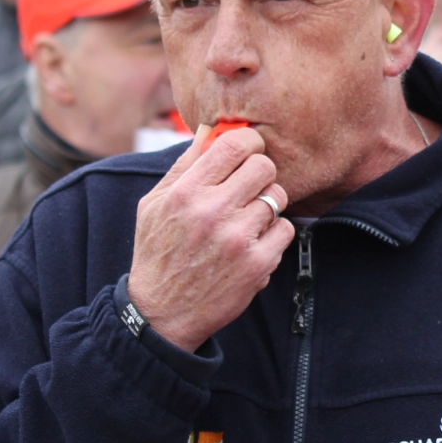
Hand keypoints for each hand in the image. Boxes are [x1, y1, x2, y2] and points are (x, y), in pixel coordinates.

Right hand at [128, 125, 294, 349]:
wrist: (162, 313)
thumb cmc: (159, 252)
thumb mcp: (156, 203)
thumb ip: (185, 165)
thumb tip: (211, 129)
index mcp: (186, 192)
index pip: (235, 145)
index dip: (249, 143)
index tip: (248, 152)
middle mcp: (212, 212)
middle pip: (264, 167)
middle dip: (260, 174)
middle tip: (250, 188)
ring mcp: (237, 239)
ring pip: (277, 198)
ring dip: (266, 206)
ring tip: (247, 220)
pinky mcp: (257, 264)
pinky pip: (285, 230)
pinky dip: (273, 235)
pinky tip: (252, 244)